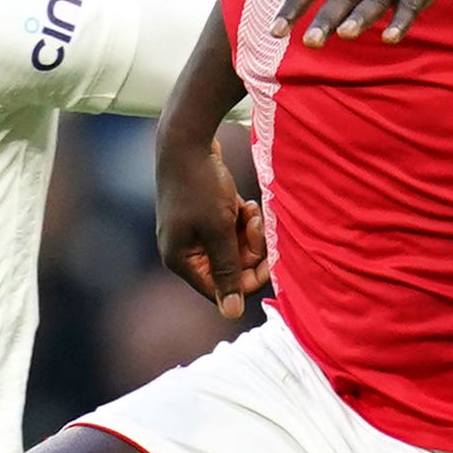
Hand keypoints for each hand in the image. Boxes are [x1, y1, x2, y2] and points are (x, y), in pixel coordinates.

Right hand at [155, 131, 268, 320]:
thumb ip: (227, 271)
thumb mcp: (219, 230)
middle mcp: (184, 250)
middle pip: (230, 268)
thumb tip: (230, 314)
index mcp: (181, 260)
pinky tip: (247, 204)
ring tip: (252, 212)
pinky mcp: (202, 215)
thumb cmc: (200, 185)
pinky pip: (230, 230)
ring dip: (250, 234)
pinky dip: (242, 220)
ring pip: (234, 248)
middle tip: (261, 226)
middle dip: (250, 251)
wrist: (187, 138)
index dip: (250, 278)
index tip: (271, 260)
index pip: (221, 289)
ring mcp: (193, 232)